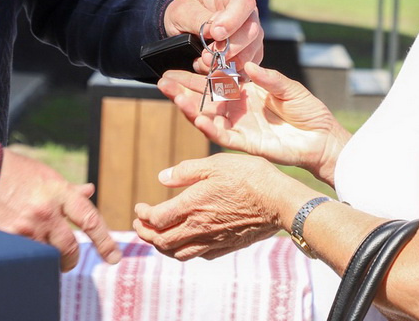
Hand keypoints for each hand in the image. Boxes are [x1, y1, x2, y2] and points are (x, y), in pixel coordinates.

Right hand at [0, 147, 120, 270]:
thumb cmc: (12, 170)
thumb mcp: (44, 174)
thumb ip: (67, 188)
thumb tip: (89, 191)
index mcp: (58, 191)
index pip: (90, 220)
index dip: (105, 242)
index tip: (114, 257)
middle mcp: (46, 211)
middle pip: (71, 247)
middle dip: (72, 259)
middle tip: (70, 261)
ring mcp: (27, 227)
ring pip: (49, 256)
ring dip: (50, 259)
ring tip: (45, 255)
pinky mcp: (9, 238)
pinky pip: (29, 257)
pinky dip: (31, 258)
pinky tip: (27, 253)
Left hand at [133, 153, 298, 260]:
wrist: (278, 201)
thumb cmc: (248, 176)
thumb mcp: (215, 164)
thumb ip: (186, 171)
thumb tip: (162, 176)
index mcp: (191, 206)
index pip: (156, 219)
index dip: (143, 215)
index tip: (139, 208)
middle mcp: (198, 228)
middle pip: (161, 241)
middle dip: (145, 233)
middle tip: (139, 225)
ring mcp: (212, 240)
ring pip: (177, 253)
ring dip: (161, 247)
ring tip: (157, 237)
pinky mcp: (225, 246)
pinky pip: (198, 255)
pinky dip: (184, 251)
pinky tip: (186, 242)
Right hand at [160, 61, 348, 181]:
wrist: (322, 140)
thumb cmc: (309, 112)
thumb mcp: (289, 88)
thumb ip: (268, 78)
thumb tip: (245, 66)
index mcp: (247, 91)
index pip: (217, 81)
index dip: (200, 73)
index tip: (185, 63)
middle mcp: (238, 108)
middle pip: (205, 98)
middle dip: (183, 90)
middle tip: (162, 80)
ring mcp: (240, 126)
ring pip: (208, 117)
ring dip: (190, 107)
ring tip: (172, 94)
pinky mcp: (245, 143)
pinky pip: (222, 136)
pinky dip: (209, 127)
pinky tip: (197, 117)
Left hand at [162, 0, 262, 69]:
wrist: (183, 25)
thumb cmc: (185, 13)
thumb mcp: (184, 11)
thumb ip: (200, 19)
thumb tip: (214, 31)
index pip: (245, 3)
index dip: (232, 20)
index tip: (215, 34)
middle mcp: (248, 14)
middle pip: (252, 31)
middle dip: (229, 47)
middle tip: (207, 55)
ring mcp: (251, 36)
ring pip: (251, 52)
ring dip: (228, 63)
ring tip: (205, 63)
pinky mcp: (249, 54)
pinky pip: (247, 67)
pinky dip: (229, 73)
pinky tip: (212, 71)